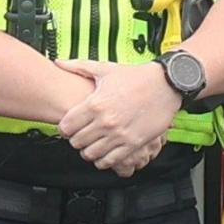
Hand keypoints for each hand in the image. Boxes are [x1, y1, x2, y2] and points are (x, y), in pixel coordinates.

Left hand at [55, 60, 181, 175]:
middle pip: (76, 142)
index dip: (64, 129)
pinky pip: (110, 161)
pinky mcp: (133, 144)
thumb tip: (58, 62)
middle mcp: (105, 122)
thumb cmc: (135, 77)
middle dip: (76, 140)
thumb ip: (78, 66)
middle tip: (81, 136)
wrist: (165, 84)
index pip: (66, 127)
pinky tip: (105, 153)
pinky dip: (104, 160)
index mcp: (95, 104)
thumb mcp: (105, 69)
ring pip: (91, 154)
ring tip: (92, 145)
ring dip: (88, 151)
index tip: (69, 127)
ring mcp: (120, 135)